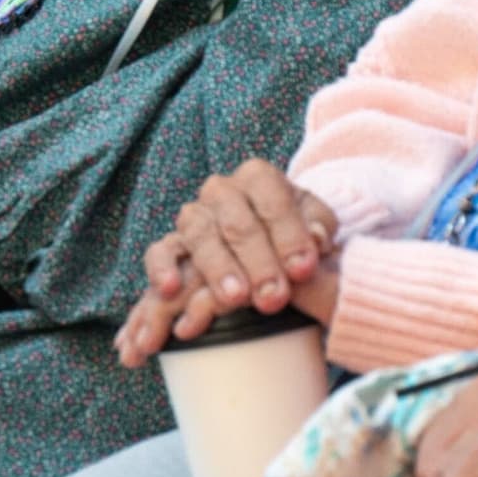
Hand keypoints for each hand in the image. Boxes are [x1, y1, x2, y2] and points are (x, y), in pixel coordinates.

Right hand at [116, 160, 341, 365]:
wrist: (267, 247)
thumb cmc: (293, 237)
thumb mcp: (315, 227)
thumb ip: (319, 230)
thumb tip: (317, 239)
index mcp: (259, 177)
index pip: (272, 200)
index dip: (289, 235)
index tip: (303, 270)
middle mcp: (221, 190)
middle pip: (236, 222)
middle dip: (258, 262)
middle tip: (273, 298)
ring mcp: (193, 215)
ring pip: (200, 235)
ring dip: (218, 268)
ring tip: (235, 299)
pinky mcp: (172, 244)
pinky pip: (159, 252)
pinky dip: (162, 269)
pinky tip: (170, 289)